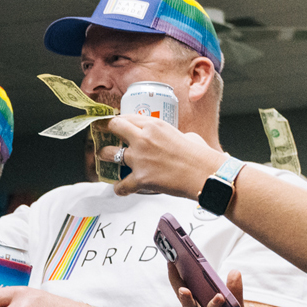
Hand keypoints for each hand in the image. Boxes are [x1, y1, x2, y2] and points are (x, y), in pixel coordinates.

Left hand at [104, 114, 222, 197]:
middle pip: (113, 127)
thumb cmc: (200, 155)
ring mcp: (139, 158)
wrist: (206, 174)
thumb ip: (170, 135)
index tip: (111, 124)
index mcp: (154, 125)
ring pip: (108, 153)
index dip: (116, 121)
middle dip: (104, 131)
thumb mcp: (185, 135)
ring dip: (105, 157)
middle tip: (100, 136)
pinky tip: (122, 189)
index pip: (127, 117)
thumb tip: (169, 140)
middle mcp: (143, 138)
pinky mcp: (140, 178)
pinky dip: (120, 188)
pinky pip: (120, 185)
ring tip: (105, 160)